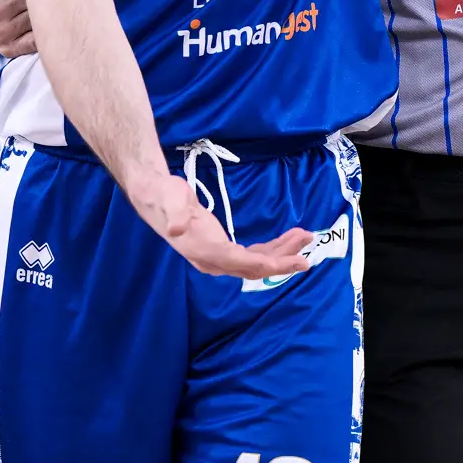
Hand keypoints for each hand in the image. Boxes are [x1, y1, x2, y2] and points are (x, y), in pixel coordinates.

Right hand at [122, 173, 314, 281]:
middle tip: (309, 242)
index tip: (297, 260)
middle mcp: (213, 260)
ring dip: (282, 251)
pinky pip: (251, 255)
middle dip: (284, 257)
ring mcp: (217, 257)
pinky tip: (286, 241)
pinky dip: (271, 249)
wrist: (153, 197)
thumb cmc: (165, 196)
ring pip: (256, 262)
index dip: (273, 263)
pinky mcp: (220, 249)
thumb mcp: (170, 200)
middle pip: (255, 266)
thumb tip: (178, 227)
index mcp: (205, 251)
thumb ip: (175, 214)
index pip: (244, 262)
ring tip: (304, 236)